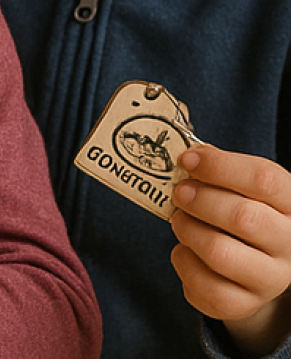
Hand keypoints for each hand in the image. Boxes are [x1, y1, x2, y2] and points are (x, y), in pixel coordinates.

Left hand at [171, 145, 290, 355]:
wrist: (255, 268)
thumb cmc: (245, 216)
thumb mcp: (244, 190)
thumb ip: (221, 172)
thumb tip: (191, 157)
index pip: (264, 179)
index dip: (220, 166)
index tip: (188, 159)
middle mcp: (289, 244)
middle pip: (243, 217)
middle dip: (201, 200)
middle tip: (179, 193)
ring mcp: (269, 278)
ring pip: (220, 252)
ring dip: (188, 230)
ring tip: (179, 220)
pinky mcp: (243, 303)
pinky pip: (204, 285)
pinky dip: (183, 262)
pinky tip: (184, 250)